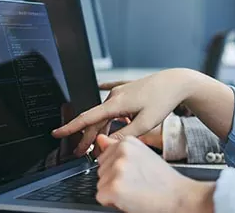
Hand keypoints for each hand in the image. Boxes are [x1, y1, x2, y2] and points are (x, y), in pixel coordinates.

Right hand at [54, 68, 200, 155]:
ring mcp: (121, 90)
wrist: (176, 82)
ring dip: (99, 126)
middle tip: (79, 152)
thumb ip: (125, 136)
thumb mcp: (145, 123)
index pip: (88, 119)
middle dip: (86, 137)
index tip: (57, 133)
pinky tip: (99, 88)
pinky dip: (106, 101)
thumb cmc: (163, 100)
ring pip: (104, 112)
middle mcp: (114, 96)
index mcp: (116, 104)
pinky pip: (112, 94)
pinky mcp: (129, 88)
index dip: (71, 128)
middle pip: (95, 120)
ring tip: (96, 142)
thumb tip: (108, 144)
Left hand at [94, 135, 213, 212]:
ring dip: (113, 191)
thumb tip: (100, 139)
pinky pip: (102, 197)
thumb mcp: (142, 156)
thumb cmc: (163, 180)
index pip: (105, 156)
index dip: (117, 169)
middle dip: (113, 179)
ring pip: (100, 184)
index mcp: (127, 142)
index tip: (134, 172)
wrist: (178, 197)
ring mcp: (117, 169)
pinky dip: (113, 203)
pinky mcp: (113, 188)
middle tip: (136, 182)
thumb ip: (117, 147)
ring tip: (135, 190)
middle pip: (100, 170)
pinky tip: (130, 198)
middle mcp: (121, 152)